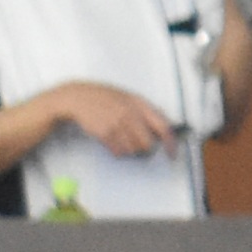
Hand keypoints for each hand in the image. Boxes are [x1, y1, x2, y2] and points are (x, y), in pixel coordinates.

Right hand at [49, 80, 177, 160]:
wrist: (79, 98)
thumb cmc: (106, 98)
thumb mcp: (129, 98)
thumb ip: (146, 111)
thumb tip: (165, 128)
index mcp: (139, 103)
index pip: (163, 126)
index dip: (170, 142)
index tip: (172, 153)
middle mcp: (130, 114)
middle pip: (147, 144)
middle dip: (145, 148)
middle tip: (138, 145)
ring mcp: (117, 124)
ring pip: (133, 150)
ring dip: (129, 149)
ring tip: (121, 137)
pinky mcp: (105, 133)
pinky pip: (118, 152)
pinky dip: (117, 150)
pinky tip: (111, 139)